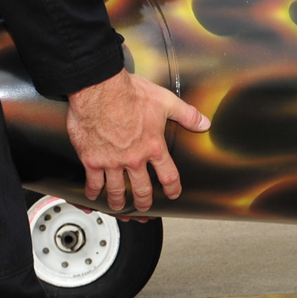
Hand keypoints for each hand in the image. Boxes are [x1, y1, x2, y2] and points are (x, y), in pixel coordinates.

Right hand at [65, 70, 210, 211]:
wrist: (100, 90)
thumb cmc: (130, 93)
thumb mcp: (166, 102)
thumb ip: (187, 115)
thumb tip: (204, 123)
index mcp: (153, 146)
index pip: (168, 175)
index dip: (172, 188)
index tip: (172, 193)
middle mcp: (133, 158)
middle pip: (142, 189)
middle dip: (144, 202)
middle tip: (144, 208)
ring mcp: (112, 162)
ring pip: (117, 190)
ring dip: (119, 202)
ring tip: (119, 207)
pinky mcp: (92, 160)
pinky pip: (93, 182)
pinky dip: (93, 192)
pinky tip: (93, 196)